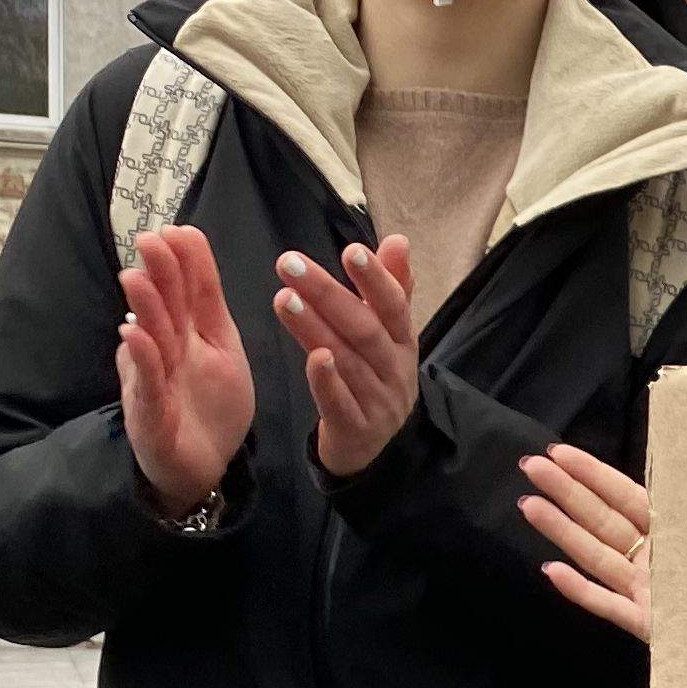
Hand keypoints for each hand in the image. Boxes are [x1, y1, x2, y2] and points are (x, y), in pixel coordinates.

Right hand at [114, 225, 255, 517]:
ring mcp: (154, 380)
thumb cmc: (210, 405)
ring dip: (143, 309)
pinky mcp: (150, 413)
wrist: (204, 466)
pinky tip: (133, 334)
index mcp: (188, 333)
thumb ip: (208, 306)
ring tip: (136, 277)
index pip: (188, 292)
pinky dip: (141, 359)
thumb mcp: (223, 349)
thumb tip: (190, 252)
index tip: (181, 230)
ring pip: (149, 339)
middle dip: (158, 274)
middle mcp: (166, 350)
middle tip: (150, 239)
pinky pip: (145, 383)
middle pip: (164, 308)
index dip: (185, 264)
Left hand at [280, 239, 421, 481]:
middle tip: (289, 263)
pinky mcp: (358, 429)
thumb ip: (392, 289)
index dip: (375, 279)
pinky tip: (312, 357)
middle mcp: (395, 370)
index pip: (394, 306)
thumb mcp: (387, 335)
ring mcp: (379, 402)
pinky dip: (328, 381)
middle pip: (365, 328)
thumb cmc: (373, 378)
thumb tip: (398, 241)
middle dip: (328, 293)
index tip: (350, 251)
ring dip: (316, 328)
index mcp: (403, 343)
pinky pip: (341, 404)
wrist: (370, 446)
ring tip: (284, 298)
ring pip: (349, 361)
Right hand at [521, 443, 650, 638]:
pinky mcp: (646, 625)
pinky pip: (609, 606)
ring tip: (528, 505)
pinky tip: (551, 572)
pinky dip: (580, 591)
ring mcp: (647, 591)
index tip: (557, 453)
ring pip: (597, 556)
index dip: (593, 474)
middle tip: (528, 466)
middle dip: (566, 492)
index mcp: (677, 531)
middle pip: (602, 519)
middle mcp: (656, 558)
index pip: (627, 495)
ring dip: (561, 531)